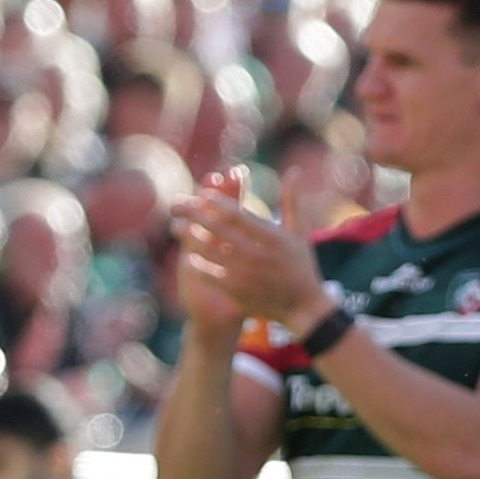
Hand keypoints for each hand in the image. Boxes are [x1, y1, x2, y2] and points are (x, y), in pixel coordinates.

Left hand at [175, 167, 326, 333]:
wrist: (304, 307)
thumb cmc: (301, 265)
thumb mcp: (299, 232)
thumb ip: (291, 200)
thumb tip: (294, 171)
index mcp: (271, 236)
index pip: (238, 214)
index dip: (217, 201)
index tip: (203, 192)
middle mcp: (256, 253)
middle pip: (219, 228)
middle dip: (195, 213)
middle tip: (178, 204)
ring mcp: (245, 273)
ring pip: (210, 250)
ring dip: (190, 236)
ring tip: (176, 226)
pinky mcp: (237, 290)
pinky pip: (211, 274)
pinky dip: (198, 264)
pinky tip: (188, 255)